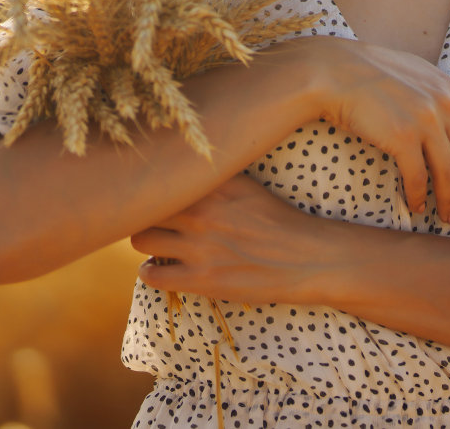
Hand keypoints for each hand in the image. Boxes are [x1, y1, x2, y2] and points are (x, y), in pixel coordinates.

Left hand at [130, 174, 336, 304]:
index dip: (150, 184)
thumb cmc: (280, 221)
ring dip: (143, 241)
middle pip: (144, 206)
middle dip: (142, 212)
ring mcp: (199, 247)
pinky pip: (152, 275)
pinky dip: (149, 273)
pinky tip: (156, 269)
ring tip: (153, 243)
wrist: (308, 258)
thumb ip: (214, 178)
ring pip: (141, 238)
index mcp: (214, 185)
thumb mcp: (248, 187)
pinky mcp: (201, 280)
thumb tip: (181, 168)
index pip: (160, 176)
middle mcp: (202, 212)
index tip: (147, 189)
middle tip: (147, 218)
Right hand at [307, 38, 449, 226]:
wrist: (334, 72)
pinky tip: (415, 207)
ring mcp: (423, 120)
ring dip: (449, 201)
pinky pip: (417, 176)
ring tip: (447, 218)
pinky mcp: (400, 136)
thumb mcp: (424, 73)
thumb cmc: (376, 73)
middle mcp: (443, 104)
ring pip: (449, 172)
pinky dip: (417, 195)